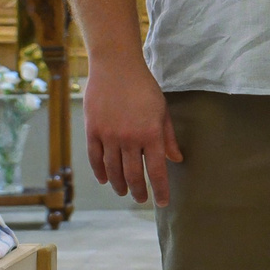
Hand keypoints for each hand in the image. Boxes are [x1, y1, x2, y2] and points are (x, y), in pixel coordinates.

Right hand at [83, 56, 180, 205]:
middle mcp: (130, 139)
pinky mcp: (92, 130)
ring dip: (119, 185)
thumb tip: (176, 159)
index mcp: (151, 134)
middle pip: (133, 175)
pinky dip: (100, 171)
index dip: (160, 190)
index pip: (157, 171)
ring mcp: (109, 136)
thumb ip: (168, 137)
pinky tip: (105, 179)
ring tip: (124, 191)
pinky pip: (95, 158)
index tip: (163, 203)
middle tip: (141, 199)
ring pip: (113, 170)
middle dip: (138, 191)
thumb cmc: (144, 87)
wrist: (116, 67)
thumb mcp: (162, 111)